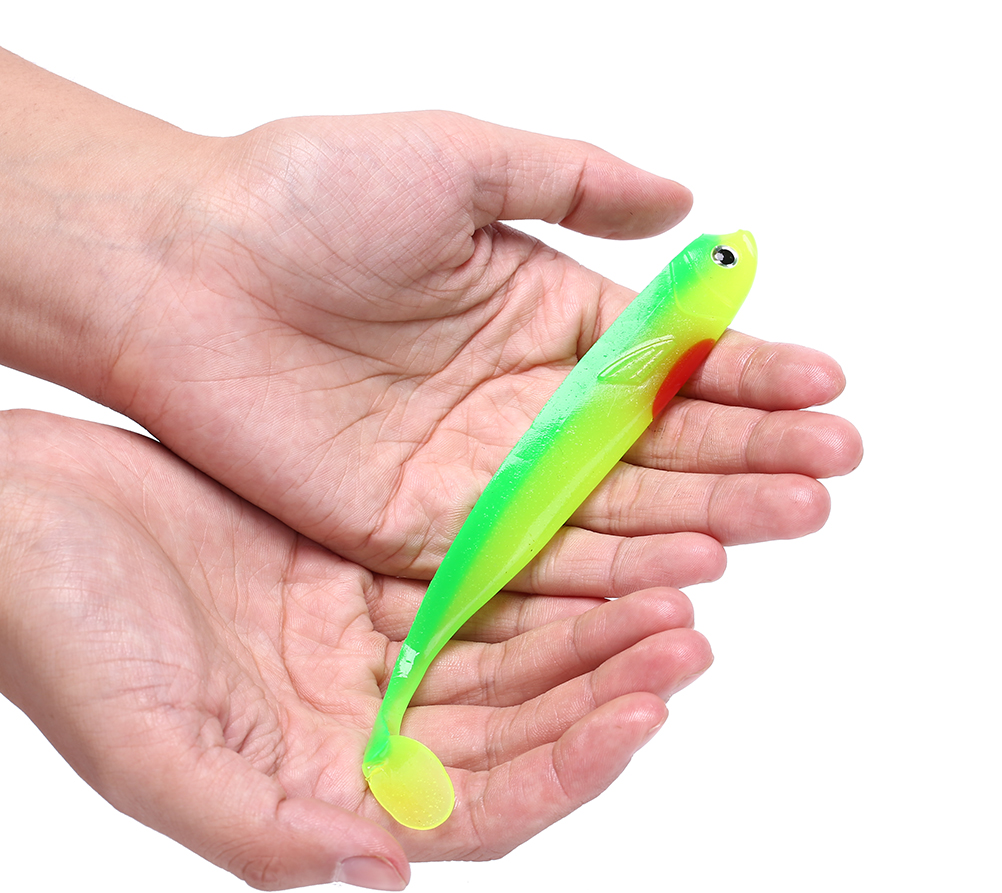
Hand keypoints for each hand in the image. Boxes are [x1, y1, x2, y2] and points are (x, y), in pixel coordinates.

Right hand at [0, 410, 711, 888]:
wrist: (20, 520)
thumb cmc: (59, 636)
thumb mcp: (147, 753)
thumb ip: (267, 829)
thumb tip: (391, 869)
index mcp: (321, 786)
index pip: (480, 801)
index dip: (568, 766)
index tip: (643, 716)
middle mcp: (358, 723)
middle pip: (516, 721)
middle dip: (606, 687)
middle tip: (687, 637)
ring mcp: (365, 647)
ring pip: (510, 649)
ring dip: (590, 628)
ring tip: (672, 593)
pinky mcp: (360, 576)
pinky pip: (474, 579)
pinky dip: (537, 568)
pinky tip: (594, 545)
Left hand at [1, 52, 860, 597]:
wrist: (185, 272)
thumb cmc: (307, 199)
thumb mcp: (459, 162)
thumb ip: (575, 182)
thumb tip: (686, 206)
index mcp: (540, 318)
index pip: (666, 359)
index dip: (745, 374)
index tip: (820, 387)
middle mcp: (521, 405)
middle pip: (654, 442)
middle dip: (747, 452)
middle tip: (830, 466)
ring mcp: (479, 473)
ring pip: (610, 506)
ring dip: (703, 512)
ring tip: (791, 513)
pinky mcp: (428, 531)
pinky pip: (533, 557)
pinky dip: (608, 568)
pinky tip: (685, 564)